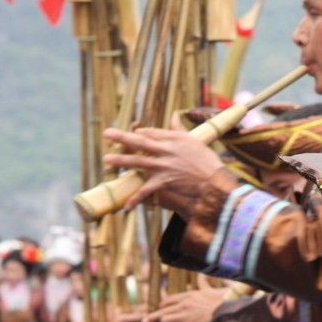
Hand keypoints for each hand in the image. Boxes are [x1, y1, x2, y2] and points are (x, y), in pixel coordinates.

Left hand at [102, 114, 223, 215]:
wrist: (215, 182)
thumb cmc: (208, 161)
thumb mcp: (195, 140)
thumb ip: (179, 129)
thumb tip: (174, 114)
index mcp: (174, 138)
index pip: (151, 133)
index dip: (139, 134)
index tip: (132, 134)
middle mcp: (166, 150)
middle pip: (140, 142)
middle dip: (121, 137)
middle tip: (106, 134)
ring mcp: (164, 166)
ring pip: (138, 162)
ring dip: (121, 161)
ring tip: (106, 160)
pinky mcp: (164, 181)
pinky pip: (147, 190)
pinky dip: (136, 199)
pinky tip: (127, 206)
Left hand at [144, 288, 226, 321]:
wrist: (226, 317)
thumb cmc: (220, 305)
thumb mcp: (211, 291)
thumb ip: (204, 283)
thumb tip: (202, 274)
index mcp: (189, 295)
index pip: (169, 300)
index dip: (163, 306)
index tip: (160, 310)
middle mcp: (184, 304)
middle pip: (163, 310)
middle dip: (152, 317)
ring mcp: (184, 316)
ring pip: (164, 320)